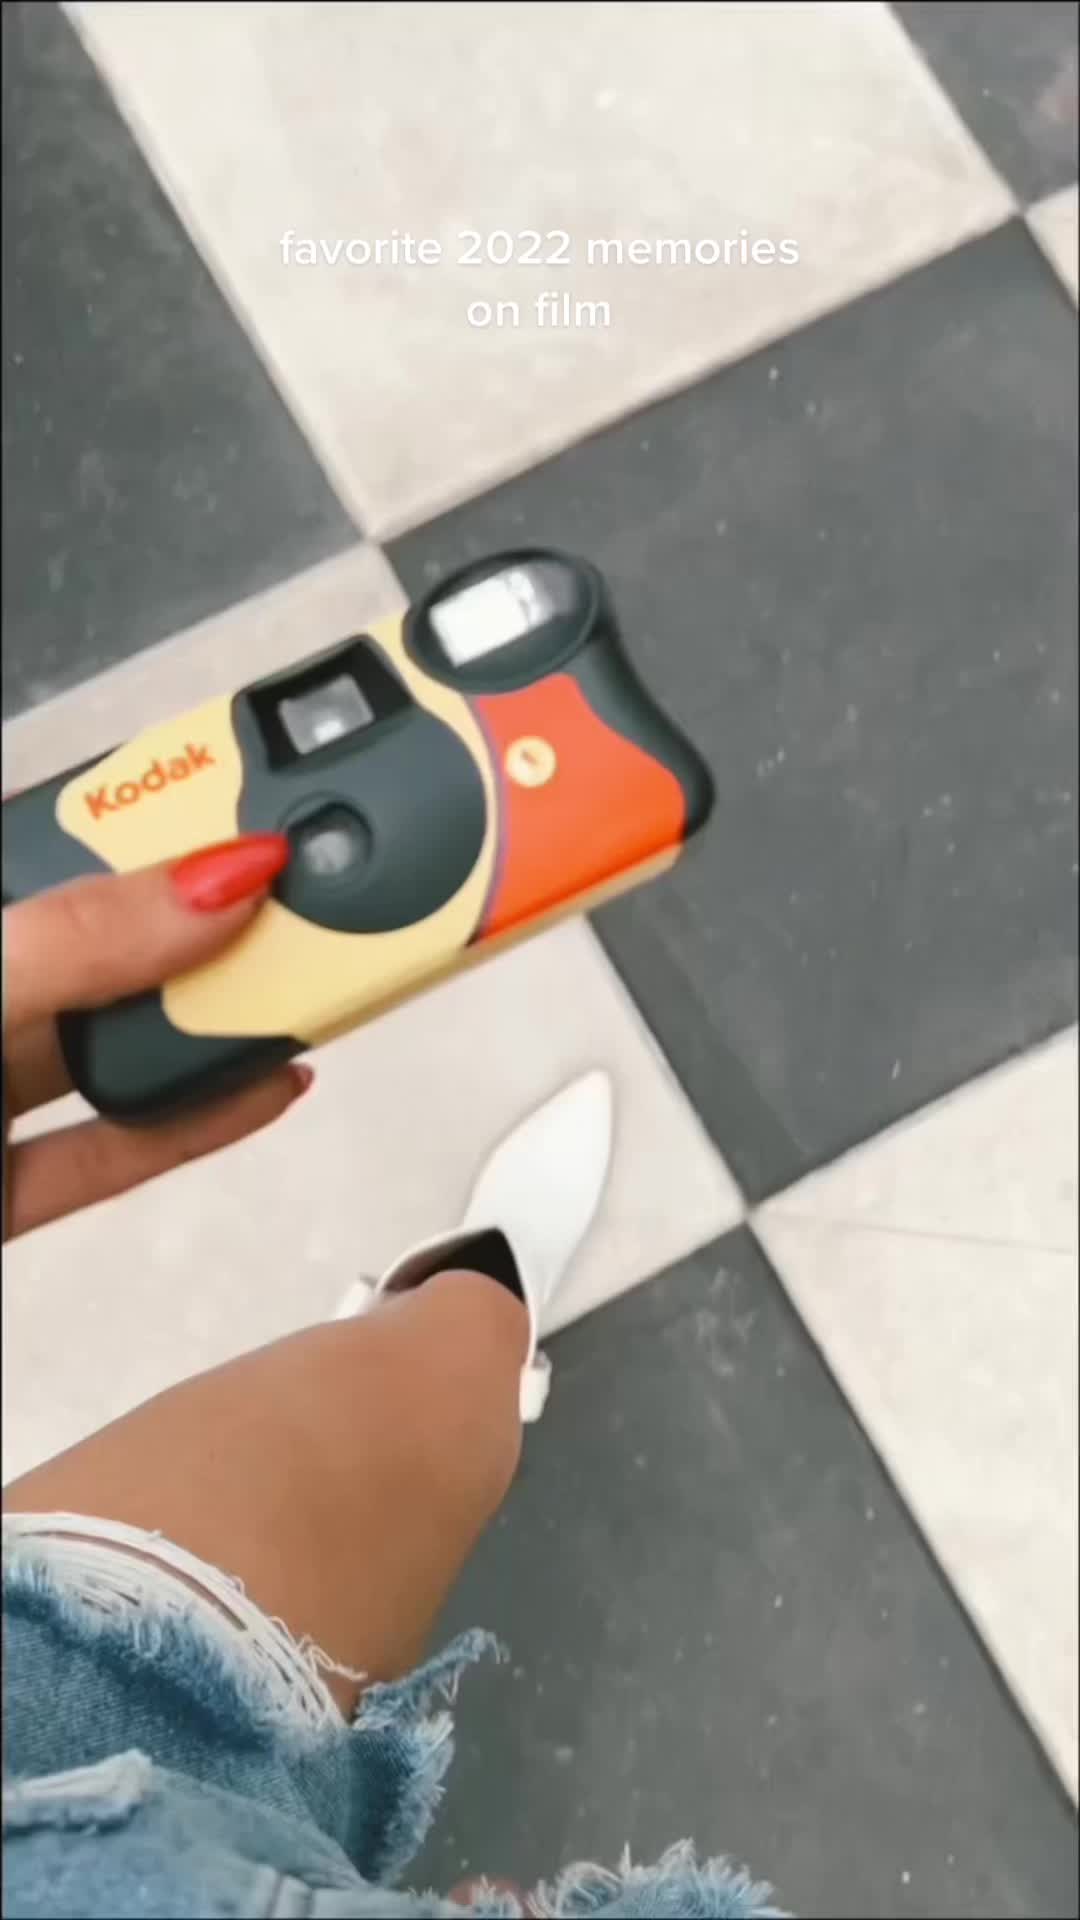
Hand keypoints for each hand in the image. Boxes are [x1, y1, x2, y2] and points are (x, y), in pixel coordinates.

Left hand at [3, 835, 311, 1240]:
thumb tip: (225, 882)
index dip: (161, 827)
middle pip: (113, 953)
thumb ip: (84, 937)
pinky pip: (114, 1151)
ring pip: (119, 1052)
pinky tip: (270, 1088)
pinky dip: (195, 1123)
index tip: (262, 814)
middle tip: (309, 899)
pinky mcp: (5, 1197)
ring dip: (213, 1028)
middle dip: (210, 928)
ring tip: (306, 988)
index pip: (69, 855)